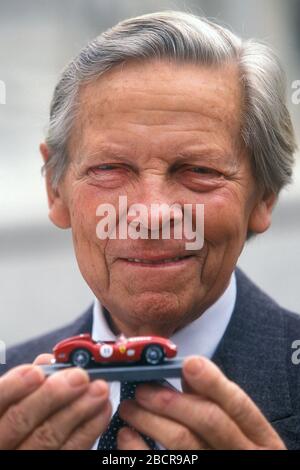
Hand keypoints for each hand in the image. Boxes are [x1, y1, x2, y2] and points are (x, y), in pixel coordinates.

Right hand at [0, 354, 110, 448]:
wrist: (23, 443)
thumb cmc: (15, 415)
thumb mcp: (11, 397)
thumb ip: (24, 381)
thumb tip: (47, 362)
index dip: (14, 386)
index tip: (36, 372)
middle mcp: (1, 443)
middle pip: (21, 421)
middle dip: (53, 395)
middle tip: (79, 377)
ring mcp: (22, 459)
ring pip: (48, 439)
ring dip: (78, 411)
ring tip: (98, 390)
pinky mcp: (48, 466)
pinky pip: (71, 452)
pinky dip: (89, 429)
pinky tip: (101, 410)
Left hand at [118, 356, 285, 449]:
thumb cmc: (234, 452)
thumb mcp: (241, 432)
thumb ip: (218, 402)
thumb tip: (190, 371)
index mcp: (260, 439)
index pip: (237, 405)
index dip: (213, 382)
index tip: (189, 363)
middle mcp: (242, 456)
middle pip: (207, 420)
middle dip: (171, 399)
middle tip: (143, 389)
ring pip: (181, 442)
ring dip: (149, 419)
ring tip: (129, 407)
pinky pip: (160, 465)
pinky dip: (138, 448)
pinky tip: (127, 436)